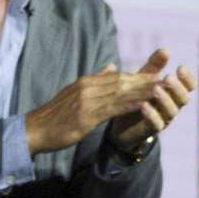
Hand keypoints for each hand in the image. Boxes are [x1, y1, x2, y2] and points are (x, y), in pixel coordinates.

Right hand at [25, 60, 161, 154]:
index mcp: (84, 83)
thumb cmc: (54, 116)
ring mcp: (86, 101)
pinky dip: (129, 105)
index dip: (137, 77)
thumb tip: (112, 67)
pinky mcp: (85, 116)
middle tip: (165, 80)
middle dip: (143, 81)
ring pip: (119, 93)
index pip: (116, 76)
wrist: (33, 130)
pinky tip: (143, 105)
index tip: (155, 77)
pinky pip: (112, 108)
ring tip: (160, 90)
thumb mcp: (73, 94)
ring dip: (141, 92)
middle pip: (121, 82)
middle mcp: (86, 88)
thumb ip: (94, 81)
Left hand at [107, 49, 195, 150]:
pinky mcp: (150, 130)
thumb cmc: (136, 98)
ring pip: (171, 111)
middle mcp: (172, 107)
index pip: (188, 86)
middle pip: (183, 98)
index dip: (188, 78)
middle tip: (168, 78)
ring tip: (155, 89)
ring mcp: (163, 119)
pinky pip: (156, 124)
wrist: (120, 124)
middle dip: (177, 88)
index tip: (181, 67)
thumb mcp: (143, 80)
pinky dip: (151, 114)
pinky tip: (144, 105)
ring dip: (165, 100)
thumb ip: (154, 67)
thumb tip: (166, 50)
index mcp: (173, 94)